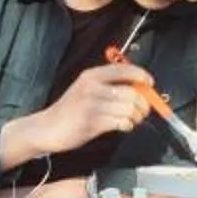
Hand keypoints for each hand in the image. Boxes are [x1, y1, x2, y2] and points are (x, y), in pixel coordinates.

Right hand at [21, 63, 151, 158]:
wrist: (47, 128)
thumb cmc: (69, 111)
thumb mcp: (86, 90)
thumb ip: (109, 86)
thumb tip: (139, 88)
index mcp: (91, 76)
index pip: (124, 69)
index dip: (142, 76)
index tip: (149, 83)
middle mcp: (92, 87)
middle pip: (132, 92)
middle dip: (143, 104)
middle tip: (142, 110)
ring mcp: (91, 104)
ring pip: (129, 108)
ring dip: (136, 117)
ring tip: (131, 120)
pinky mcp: (91, 121)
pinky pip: (121, 122)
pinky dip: (127, 125)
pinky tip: (122, 126)